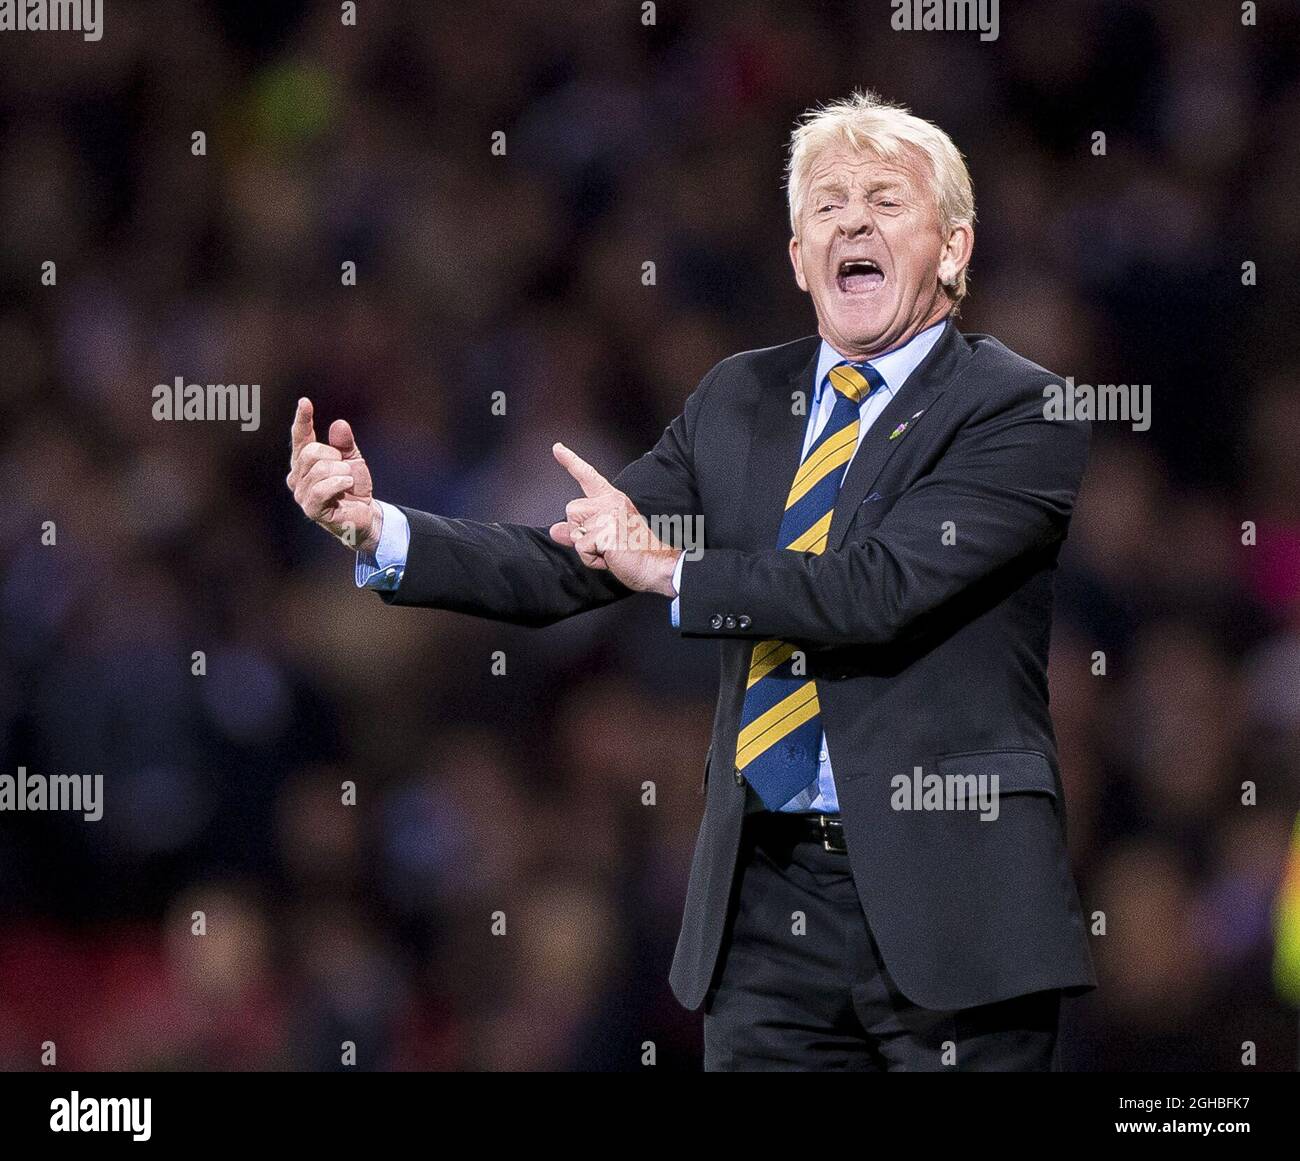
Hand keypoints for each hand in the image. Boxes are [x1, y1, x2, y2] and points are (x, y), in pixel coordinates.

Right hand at [287, 397, 380, 553]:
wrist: (366, 514)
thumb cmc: (354, 486)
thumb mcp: (352, 459)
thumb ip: (344, 443)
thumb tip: (339, 424)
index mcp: (305, 461)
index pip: (300, 437)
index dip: (302, 420)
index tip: (305, 402)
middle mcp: (297, 476)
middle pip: (310, 452)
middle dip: (335, 456)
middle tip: (346, 468)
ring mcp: (302, 494)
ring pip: (319, 469)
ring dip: (342, 472)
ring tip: (348, 481)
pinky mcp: (311, 509)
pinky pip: (322, 489)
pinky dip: (339, 483)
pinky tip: (347, 484)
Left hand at [548, 442, 678, 596]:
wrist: (656, 565)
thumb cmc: (634, 552)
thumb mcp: (602, 538)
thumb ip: (578, 531)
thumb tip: (555, 530)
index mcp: (612, 500)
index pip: (588, 477)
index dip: (571, 461)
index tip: (557, 448)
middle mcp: (610, 503)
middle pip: (572, 510)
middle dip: (580, 532)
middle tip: (605, 542)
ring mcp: (609, 516)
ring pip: (575, 531)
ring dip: (586, 547)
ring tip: (609, 550)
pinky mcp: (606, 532)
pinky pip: (582, 548)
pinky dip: (592, 559)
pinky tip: (611, 557)